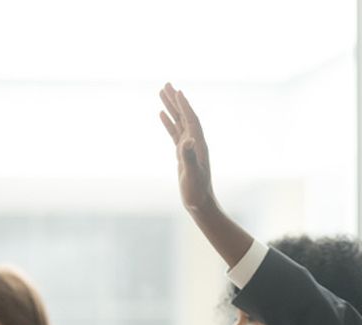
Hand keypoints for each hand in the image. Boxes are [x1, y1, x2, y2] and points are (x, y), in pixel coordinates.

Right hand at [159, 82, 216, 215]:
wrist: (200, 203)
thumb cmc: (197, 191)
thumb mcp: (192, 174)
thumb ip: (189, 156)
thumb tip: (187, 140)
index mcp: (199, 145)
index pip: (191, 120)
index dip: (185, 106)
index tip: (177, 91)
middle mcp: (195, 143)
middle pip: (185, 116)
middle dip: (176, 100)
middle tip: (166, 84)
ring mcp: (189, 147)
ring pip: (178, 122)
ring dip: (171, 107)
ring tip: (161, 92)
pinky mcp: (182, 153)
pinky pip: (174, 133)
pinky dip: (168, 122)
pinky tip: (161, 113)